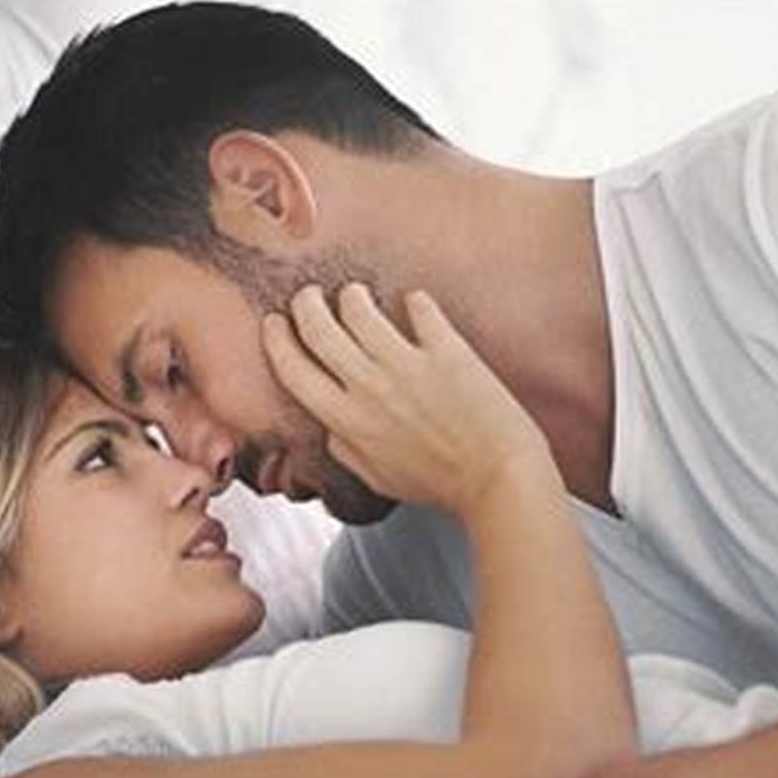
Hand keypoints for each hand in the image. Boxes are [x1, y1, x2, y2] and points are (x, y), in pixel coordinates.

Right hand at [261, 284, 549, 517]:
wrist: (499, 480)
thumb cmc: (441, 483)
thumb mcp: (379, 478)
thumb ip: (346, 449)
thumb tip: (330, 427)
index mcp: (346, 420)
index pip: (292, 368)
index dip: (278, 339)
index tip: (277, 323)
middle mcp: (368, 387)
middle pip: (317, 326)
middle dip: (307, 302)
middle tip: (310, 295)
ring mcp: (406, 365)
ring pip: (359, 308)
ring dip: (353, 295)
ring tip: (356, 294)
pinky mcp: (445, 351)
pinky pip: (420, 308)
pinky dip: (415, 301)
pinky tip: (416, 303)